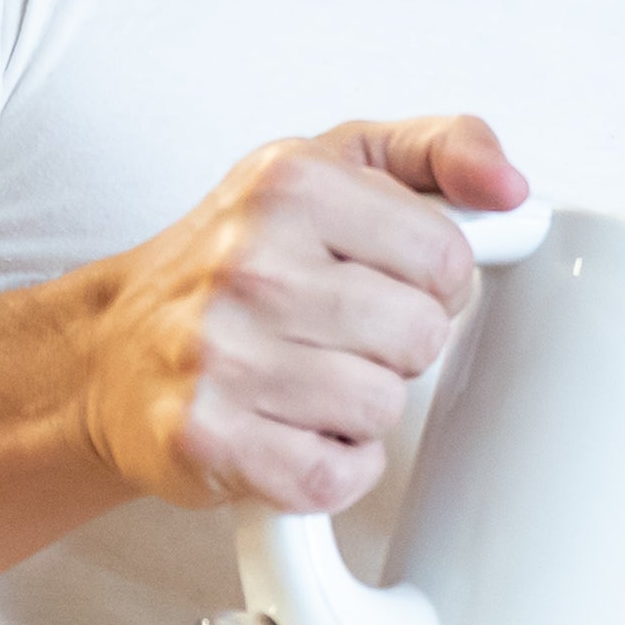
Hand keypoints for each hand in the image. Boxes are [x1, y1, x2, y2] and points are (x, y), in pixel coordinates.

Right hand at [72, 116, 529, 512]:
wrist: (112, 351)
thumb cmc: (237, 257)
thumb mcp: (334, 164)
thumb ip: (440, 149)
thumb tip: (512, 190)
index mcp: (290, 183)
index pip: (447, 258)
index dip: (432, 282)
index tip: (385, 282)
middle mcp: (249, 264)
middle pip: (420, 337)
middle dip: (394, 346)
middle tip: (336, 335)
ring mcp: (221, 355)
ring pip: (383, 409)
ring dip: (359, 408)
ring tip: (304, 380)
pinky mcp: (207, 440)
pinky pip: (337, 475)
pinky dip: (330, 466)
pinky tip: (289, 431)